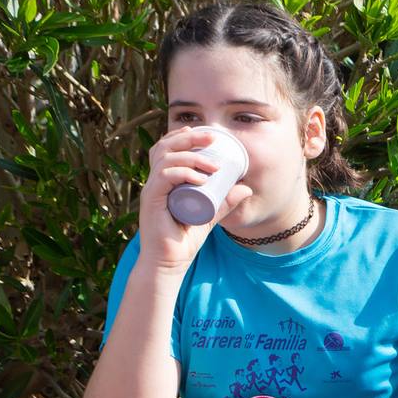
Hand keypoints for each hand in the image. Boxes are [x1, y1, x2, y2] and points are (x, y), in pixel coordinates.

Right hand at [137, 126, 251, 275]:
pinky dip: (183, 173)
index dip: (183, 136)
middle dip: (189, 137)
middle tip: (213, 138)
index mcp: (164, 181)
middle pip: (165, 147)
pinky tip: (200, 178)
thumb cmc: (185, 240)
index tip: (207, 135)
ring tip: (214, 165)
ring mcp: (151, 190)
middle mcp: (154, 181)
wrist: (170, 262)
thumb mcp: (210, 215)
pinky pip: (164, 178)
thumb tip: (246, 188)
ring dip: (192, 156)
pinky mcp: (151, 201)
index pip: (167, 149)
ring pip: (166, 159)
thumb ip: (225, 203)